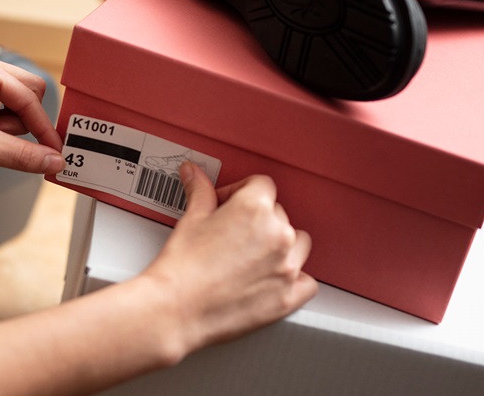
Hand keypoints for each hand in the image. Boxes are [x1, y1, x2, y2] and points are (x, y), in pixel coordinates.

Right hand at [140, 164, 316, 352]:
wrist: (176, 309)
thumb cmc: (182, 268)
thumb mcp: (190, 220)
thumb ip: (200, 192)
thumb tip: (195, 173)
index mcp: (254, 209)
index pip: (262, 185)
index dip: (240, 192)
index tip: (227, 204)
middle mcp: (277, 235)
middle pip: (278, 214)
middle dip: (256, 220)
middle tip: (231, 233)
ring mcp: (287, 267)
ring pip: (298, 243)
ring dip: (281, 245)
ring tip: (253, 255)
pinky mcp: (288, 297)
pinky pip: (308, 282)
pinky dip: (295, 279)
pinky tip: (273, 278)